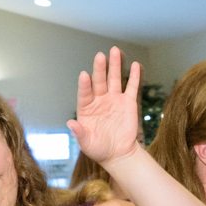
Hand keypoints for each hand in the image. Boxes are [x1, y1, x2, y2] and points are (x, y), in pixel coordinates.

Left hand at [70, 47, 142, 165]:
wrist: (118, 154)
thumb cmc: (99, 149)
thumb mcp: (86, 143)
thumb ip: (79, 133)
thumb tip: (70, 123)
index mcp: (87, 108)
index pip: (84, 93)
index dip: (84, 85)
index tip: (84, 75)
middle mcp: (99, 100)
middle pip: (99, 81)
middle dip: (100, 68)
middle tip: (100, 55)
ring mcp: (114, 99)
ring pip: (114, 79)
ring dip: (115, 65)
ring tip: (115, 51)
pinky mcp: (128, 103)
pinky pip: (131, 87)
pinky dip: (134, 76)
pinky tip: (134, 65)